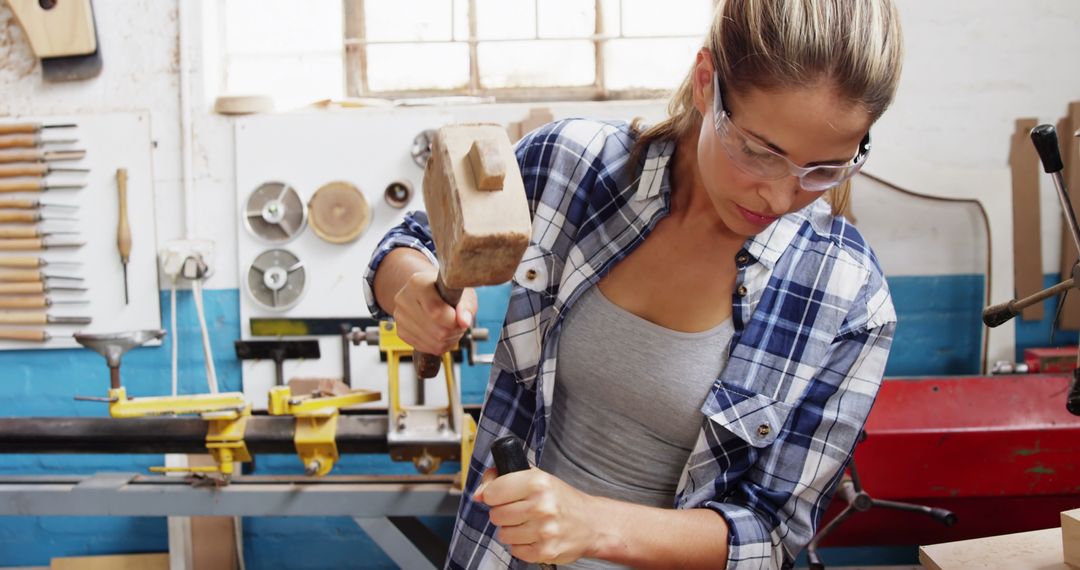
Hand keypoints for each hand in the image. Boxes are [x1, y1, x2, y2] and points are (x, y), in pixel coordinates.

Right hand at [391, 270, 477, 354]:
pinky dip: (439, 345)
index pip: (436, 311)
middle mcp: (404, 299)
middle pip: (438, 331)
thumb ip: (466, 306)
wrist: (426, 291)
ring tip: (450, 327)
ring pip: (434, 343)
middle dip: (455, 331)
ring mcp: (400, 317)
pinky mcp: (400, 332)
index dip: (454, 320)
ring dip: (449, 340)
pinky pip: (427, 348)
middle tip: (458, 323)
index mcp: (418, 283)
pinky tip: (441, 333)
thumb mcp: (461, 291)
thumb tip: (464, 322)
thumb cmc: (446, 290)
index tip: (461, 317)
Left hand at [475, 466, 598, 564]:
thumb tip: (478, 494)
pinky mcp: (545, 552)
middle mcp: (541, 505)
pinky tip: (534, 536)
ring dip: (512, 530)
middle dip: (503, 513)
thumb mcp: (536, 478)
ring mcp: (544, 530)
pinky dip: (521, 545)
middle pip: (495, 515)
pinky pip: (515, 550)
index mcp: (538, 482)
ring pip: (503, 534)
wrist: (592, 522)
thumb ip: (502, 479)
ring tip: (528, 523)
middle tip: (519, 510)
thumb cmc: (561, 499)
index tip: (502, 495)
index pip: (492, 492)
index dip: (493, 495)